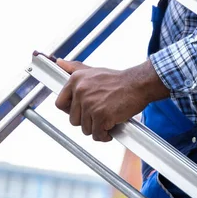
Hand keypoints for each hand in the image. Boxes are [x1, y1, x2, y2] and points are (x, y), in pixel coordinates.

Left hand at [55, 59, 169, 141]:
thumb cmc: (118, 80)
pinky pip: (97, 134)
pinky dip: (104, 135)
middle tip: (99, 115)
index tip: (81, 112)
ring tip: (107, 120)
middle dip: (86, 121)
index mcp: (76, 80)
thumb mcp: (93, 71)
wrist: (137, 84)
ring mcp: (90, 104)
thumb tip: (59, 62)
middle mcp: (80, 91)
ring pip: (85, 129)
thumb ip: (75, 68)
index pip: (60, 103)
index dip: (71, 111)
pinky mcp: (100, 116)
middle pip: (73, 120)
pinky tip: (111, 127)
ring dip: (97, 129)